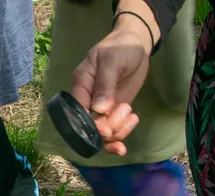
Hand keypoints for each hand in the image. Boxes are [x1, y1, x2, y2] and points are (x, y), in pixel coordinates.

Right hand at [70, 4, 155, 154]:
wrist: (138, 45)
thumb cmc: (121, 47)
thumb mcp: (112, 61)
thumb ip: (105, 84)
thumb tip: (99, 109)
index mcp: (81, 85)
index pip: (76, 111)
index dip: (88, 124)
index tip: (106, 124)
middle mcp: (87, 100)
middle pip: (90, 126)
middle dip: (107, 128)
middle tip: (125, 111)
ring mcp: (101, 108)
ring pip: (103, 132)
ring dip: (118, 130)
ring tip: (131, 113)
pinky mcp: (114, 111)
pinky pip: (114, 129)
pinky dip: (123, 131)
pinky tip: (133, 120)